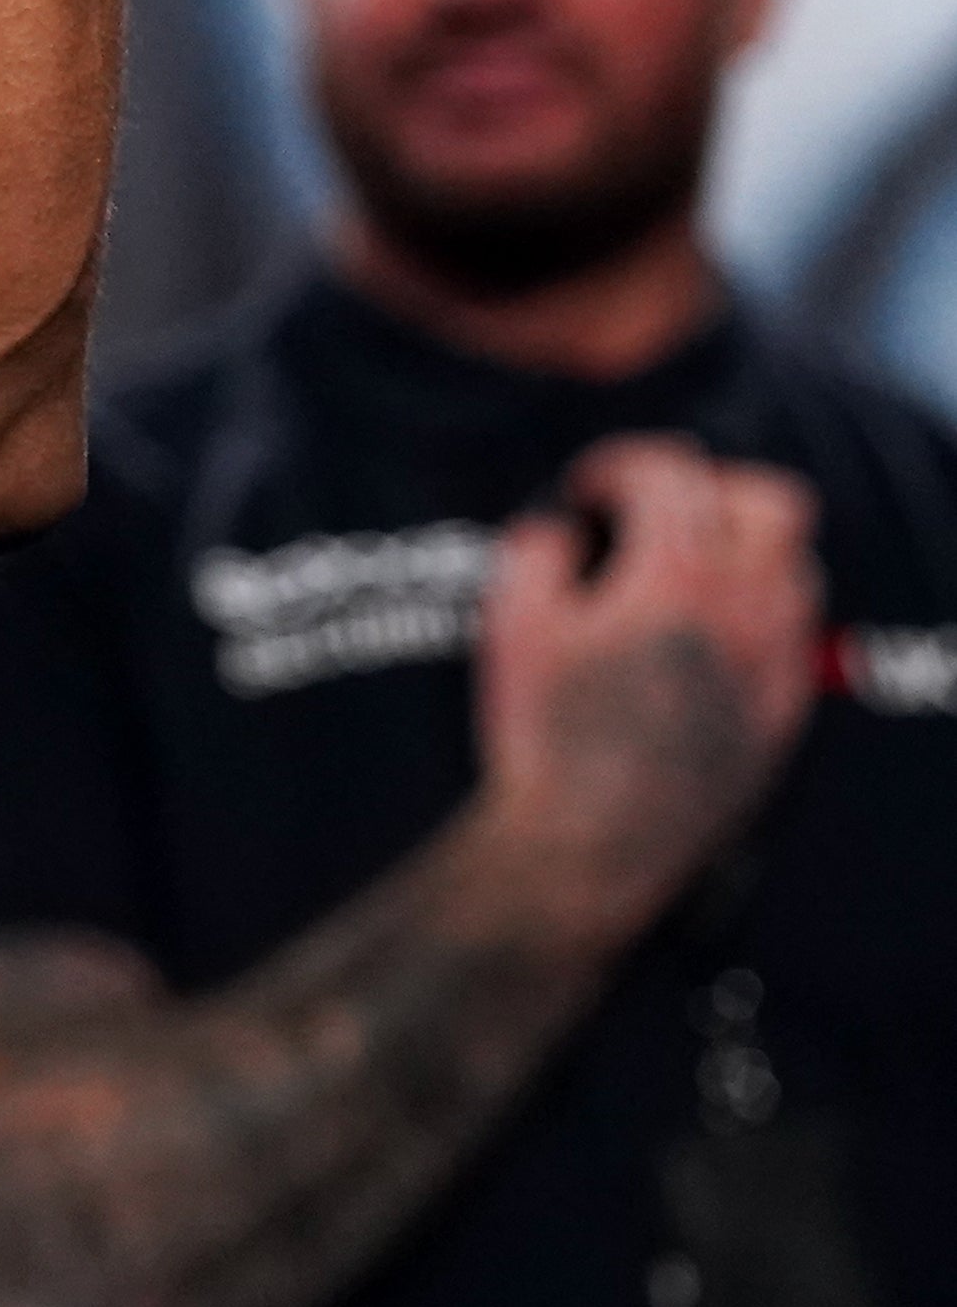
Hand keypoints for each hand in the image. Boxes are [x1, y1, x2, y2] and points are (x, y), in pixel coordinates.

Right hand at [467, 434, 824, 952]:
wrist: (594, 841)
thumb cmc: (545, 735)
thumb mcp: (510, 627)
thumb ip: (537, 551)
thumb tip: (563, 530)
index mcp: (676, 578)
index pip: (673, 473)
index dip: (620, 465)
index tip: (585, 490)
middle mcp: (746, 609)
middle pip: (770, 501)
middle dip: (709, 486)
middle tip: (653, 511)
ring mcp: (778, 659)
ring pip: (795, 562)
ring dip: (741, 546)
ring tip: (679, 570)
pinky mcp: (787, 706)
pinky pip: (797, 628)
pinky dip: (758, 608)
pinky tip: (702, 633)